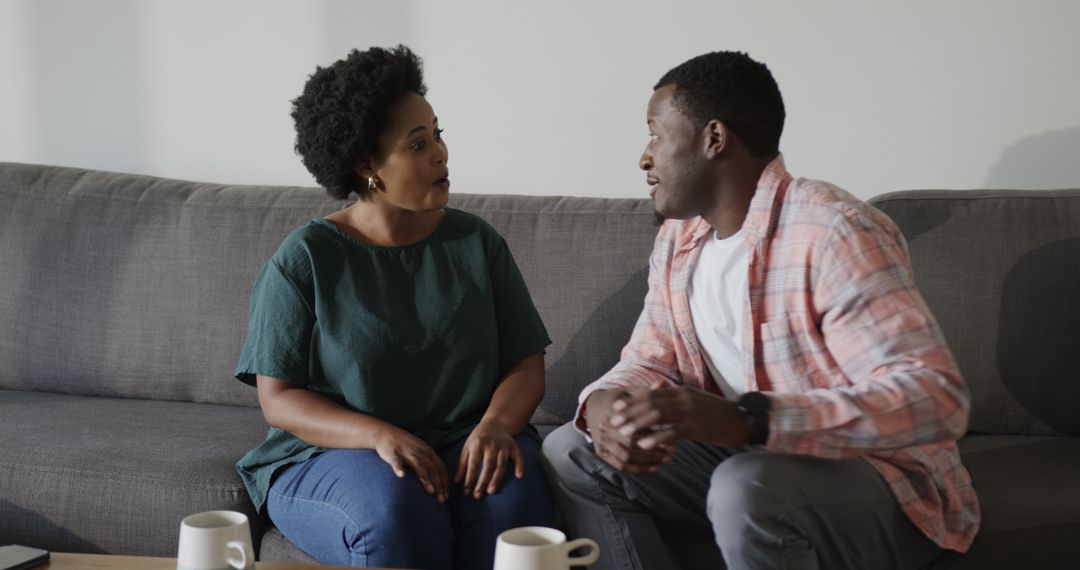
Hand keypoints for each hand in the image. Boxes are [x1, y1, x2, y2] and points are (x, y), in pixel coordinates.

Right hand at [374, 427, 448, 502]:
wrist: (384, 433)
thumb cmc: (404, 445)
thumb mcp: (420, 450)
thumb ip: (428, 462)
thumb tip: (438, 480)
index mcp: (428, 451)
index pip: (440, 467)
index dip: (444, 482)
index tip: (447, 496)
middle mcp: (419, 451)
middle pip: (432, 469)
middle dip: (438, 485)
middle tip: (441, 500)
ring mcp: (406, 452)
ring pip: (419, 466)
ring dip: (425, 479)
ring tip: (431, 491)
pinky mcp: (393, 453)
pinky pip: (396, 461)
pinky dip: (399, 468)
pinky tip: (402, 476)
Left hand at [456, 419, 522, 498]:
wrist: (495, 423)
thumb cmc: (479, 438)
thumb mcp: (468, 447)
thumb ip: (462, 464)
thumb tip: (457, 482)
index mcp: (478, 444)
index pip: (473, 464)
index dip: (470, 478)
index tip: (467, 491)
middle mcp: (491, 444)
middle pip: (488, 465)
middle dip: (482, 481)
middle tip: (478, 495)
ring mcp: (504, 445)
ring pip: (501, 464)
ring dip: (496, 478)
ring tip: (491, 491)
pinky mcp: (513, 446)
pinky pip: (518, 456)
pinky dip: (520, 465)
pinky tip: (519, 476)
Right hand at [584, 389, 674, 472]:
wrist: (595, 406)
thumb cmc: (620, 399)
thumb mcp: (632, 392)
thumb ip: (648, 392)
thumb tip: (663, 383)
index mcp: (611, 414)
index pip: (633, 428)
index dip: (653, 434)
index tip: (672, 437)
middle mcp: (603, 429)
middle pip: (630, 445)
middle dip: (652, 451)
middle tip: (672, 452)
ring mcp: (601, 442)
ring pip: (625, 458)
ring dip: (647, 461)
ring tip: (665, 460)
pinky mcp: (602, 453)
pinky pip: (620, 465)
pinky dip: (637, 469)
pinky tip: (653, 467)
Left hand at [609, 384, 747, 448]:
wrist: (741, 419)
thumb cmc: (716, 413)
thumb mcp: (694, 401)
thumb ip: (676, 399)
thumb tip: (658, 399)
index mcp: (681, 391)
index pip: (651, 393)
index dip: (632, 400)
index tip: (616, 408)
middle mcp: (682, 398)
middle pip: (650, 403)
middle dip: (629, 412)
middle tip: (613, 421)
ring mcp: (689, 412)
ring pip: (657, 415)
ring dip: (638, 424)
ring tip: (623, 433)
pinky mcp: (696, 427)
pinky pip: (672, 432)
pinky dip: (657, 437)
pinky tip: (644, 445)